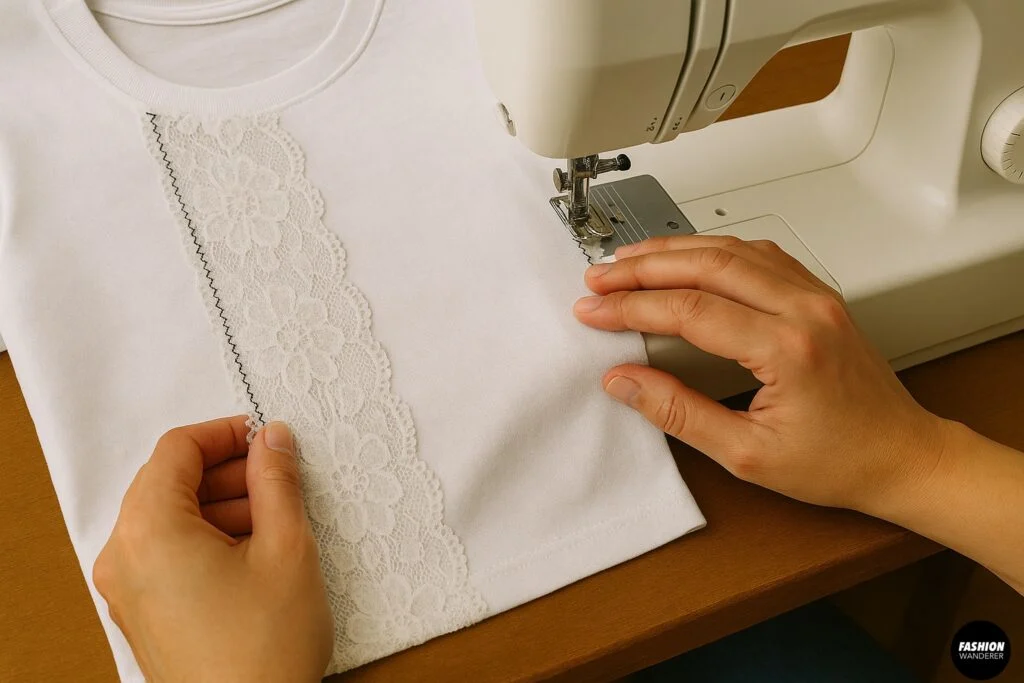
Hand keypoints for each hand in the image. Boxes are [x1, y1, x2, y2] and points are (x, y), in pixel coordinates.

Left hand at [93, 418, 332, 682]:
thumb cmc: (265, 648)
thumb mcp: (287, 548)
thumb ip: (277, 481)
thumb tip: (272, 439)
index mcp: (149, 531)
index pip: (176, 450)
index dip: (224, 434)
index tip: (264, 437)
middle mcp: (123, 556)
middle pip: (169, 482)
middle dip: (226, 471)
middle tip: (278, 475)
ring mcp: (127, 588)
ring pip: (170, 517)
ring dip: (220, 505)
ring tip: (276, 519)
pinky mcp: (142, 612)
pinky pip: (167, 551)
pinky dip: (207, 537)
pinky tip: (254, 551)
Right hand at [573, 236, 949, 515]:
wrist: (902, 456)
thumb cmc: (839, 462)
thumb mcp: (747, 453)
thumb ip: (678, 413)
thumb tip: (625, 381)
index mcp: (787, 348)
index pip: (690, 310)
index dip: (632, 306)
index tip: (594, 310)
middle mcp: (804, 309)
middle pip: (707, 265)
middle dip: (643, 267)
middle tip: (600, 277)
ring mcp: (816, 296)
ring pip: (733, 249)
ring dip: (675, 250)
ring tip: (630, 260)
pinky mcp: (819, 295)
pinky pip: (760, 254)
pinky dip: (713, 249)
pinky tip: (689, 256)